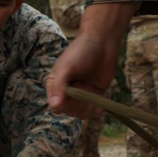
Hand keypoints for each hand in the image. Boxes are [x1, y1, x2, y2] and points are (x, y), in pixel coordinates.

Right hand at [47, 2, 135, 118]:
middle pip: (70, 112)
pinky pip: (94, 112)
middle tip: (83, 85)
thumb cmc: (81, 51)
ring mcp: (82, 95)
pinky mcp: (95, 95)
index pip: (57, 107)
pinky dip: (97, 109)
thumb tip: (55, 106)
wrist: (102, 42)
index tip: (74, 89)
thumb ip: (59, 86)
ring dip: (88, 106)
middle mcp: (67, 93)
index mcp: (56, 85)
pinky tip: (99, 99)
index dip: (66, 104)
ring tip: (91, 90)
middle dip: (79, 103)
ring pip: (82, 114)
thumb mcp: (67, 67)